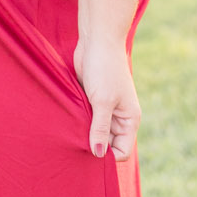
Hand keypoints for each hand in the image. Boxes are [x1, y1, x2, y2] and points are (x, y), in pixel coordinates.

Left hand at [74, 0, 140, 160]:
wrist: (98, 41)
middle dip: (93, 146)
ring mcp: (105, 110)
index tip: (88, 150)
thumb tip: (97, 155)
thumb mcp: (102, 101)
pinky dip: (78, 123)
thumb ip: (99, 128)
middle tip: (75, 143)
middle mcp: (119, 118)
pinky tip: (68, 121)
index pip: (121, 152)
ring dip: (83, 134)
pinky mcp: (92, 102)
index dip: (106, 156)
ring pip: (94, 133)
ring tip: (70, 131)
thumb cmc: (105, 69)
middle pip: (106, 145)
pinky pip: (85, 120)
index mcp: (129, 120)